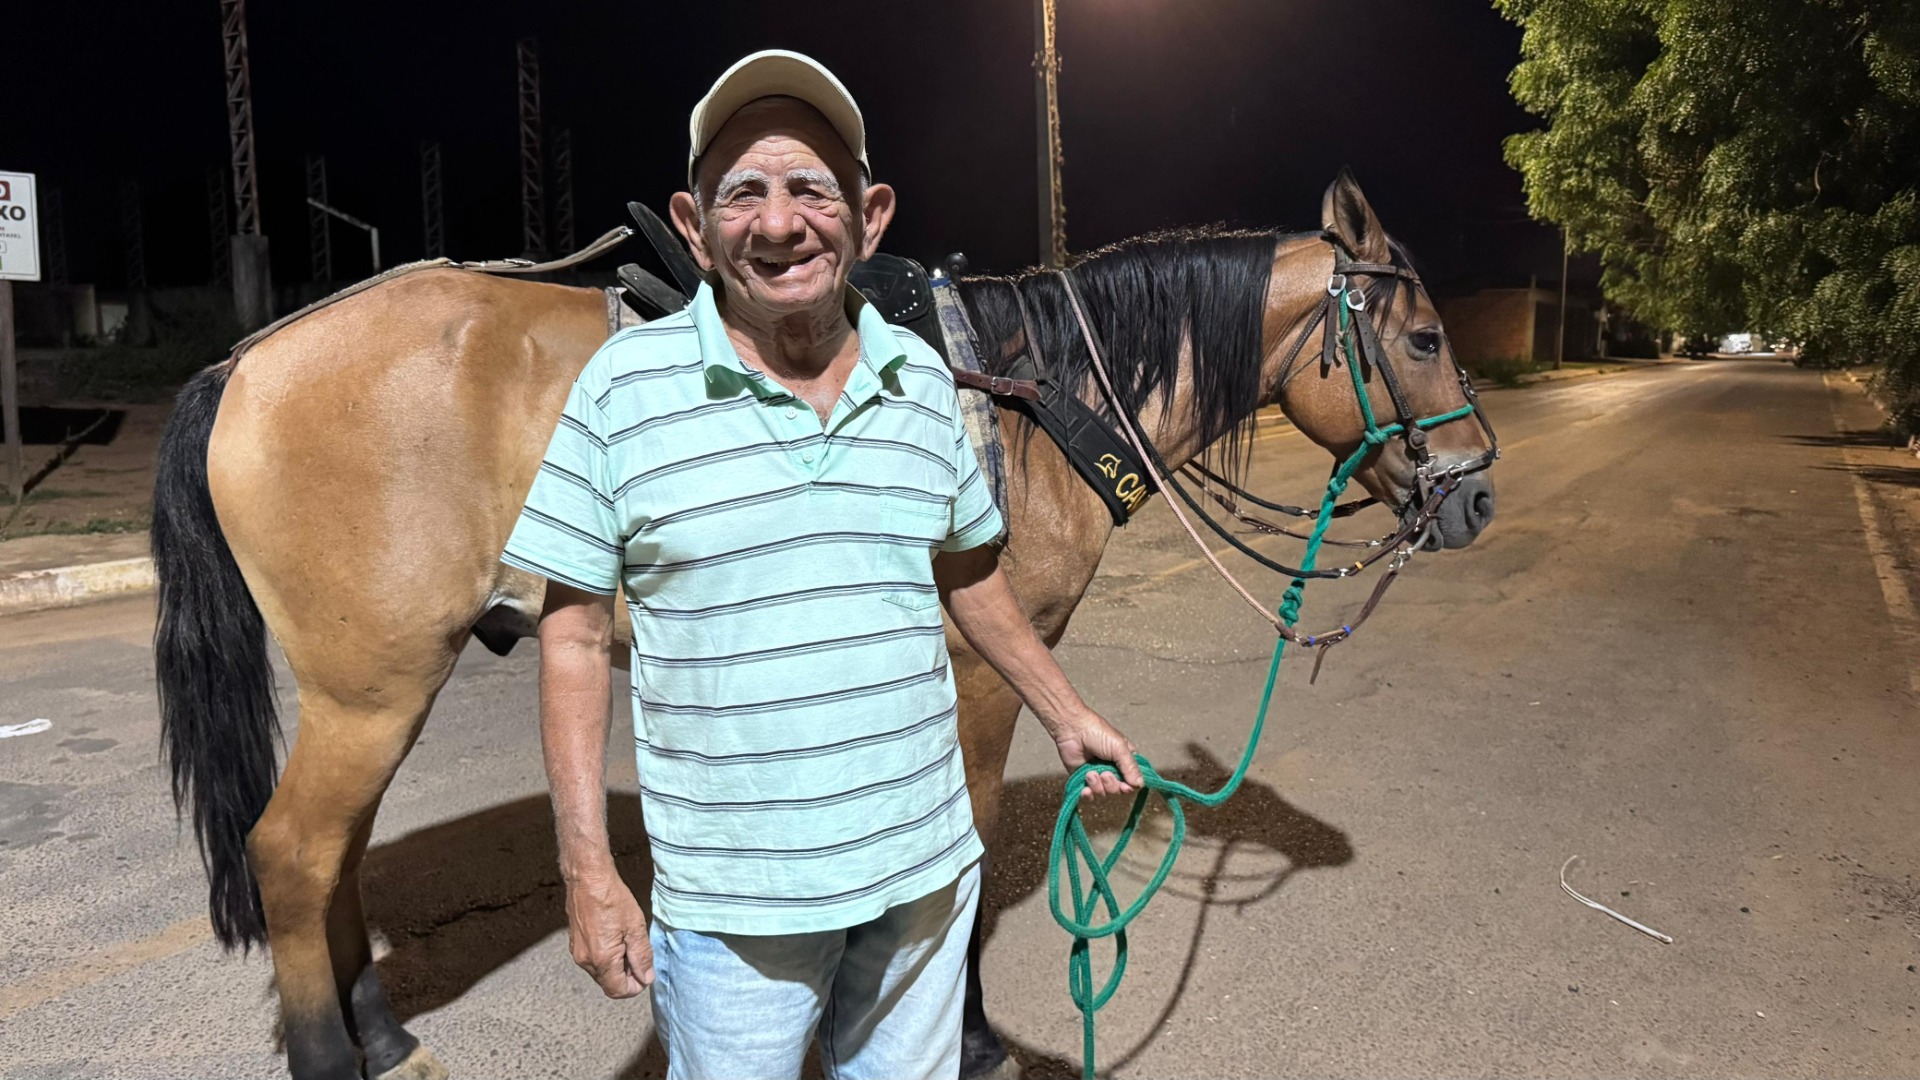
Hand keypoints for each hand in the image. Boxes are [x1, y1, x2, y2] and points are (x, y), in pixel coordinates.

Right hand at [563, 870, 653, 997]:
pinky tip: (615, 937)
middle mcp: (585, 960)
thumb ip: (642, 956)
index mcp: (602, 959)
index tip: (646, 974)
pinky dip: (606, 957)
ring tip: (628, 942)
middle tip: (639, 954)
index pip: (618, 991)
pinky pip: (593, 960)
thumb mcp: (635, 927)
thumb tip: (646, 978)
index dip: (635, 987)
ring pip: (601, 972)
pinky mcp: (575, 943)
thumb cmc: (611, 898)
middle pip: (609, 983)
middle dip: (627, 976)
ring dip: (617, 966)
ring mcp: (577, 952)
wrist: (587, 878)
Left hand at [1049, 708, 1146, 797]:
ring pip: (1104, 794)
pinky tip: (1085, 789)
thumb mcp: (1119, 748)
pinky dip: (1088, 794)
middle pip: (1118, 791)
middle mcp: (1113, 770)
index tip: (1125, 786)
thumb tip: (1140, 785)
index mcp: (1125, 761)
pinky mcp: (1083, 780)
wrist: (1072, 730)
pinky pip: (1089, 796)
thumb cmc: (1098, 733)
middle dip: (1111, 786)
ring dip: (1098, 787)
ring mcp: (1098, 776)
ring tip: (1091, 774)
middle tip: (1105, 774)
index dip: (1129, 787)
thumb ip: (1130, 767)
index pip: (1133, 782)